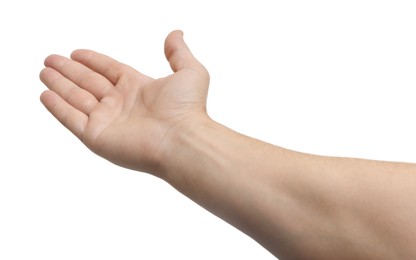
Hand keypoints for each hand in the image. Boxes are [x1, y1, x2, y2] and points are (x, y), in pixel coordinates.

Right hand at [40, 30, 209, 174]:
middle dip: (69, 71)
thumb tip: (175, 34)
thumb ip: (178, 52)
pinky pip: (71, 119)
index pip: (108, 70)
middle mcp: (121, 104)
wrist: (181, 140)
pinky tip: (46, 95)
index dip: (92, 61)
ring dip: (59, 85)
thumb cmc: (187, 108)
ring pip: (76, 98)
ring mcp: (108, 121)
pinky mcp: (97, 137)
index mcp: (138, 88)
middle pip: (88, 82)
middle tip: (50, 59)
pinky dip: (57, 107)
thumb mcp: (189, 71)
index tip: (76, 52)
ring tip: (44, 71)